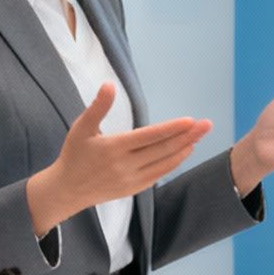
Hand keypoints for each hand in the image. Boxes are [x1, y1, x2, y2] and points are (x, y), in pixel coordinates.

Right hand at [26, 84, 209, 234]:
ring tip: (199, 136)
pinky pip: (159, 175)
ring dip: (184, 149)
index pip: (149, 136)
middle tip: (206, 125)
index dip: (171, 128)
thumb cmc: (74, 154)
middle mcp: (125, 166)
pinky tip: (183, 152)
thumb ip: (98, 106)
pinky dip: (173, 163)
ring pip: (165, 164)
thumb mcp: (81, 127)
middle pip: (163, 149)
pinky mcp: (134, 189)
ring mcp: (131, 180)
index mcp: (113, 148)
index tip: (190, 120)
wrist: (67, 190)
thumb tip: (109, 84)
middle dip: (187, 136)